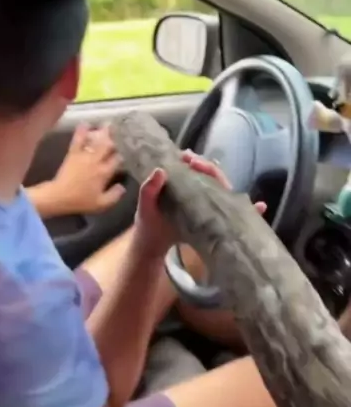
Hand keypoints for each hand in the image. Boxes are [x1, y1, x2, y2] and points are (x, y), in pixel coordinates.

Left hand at [51, 123, 125, 215]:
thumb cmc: (81, 201)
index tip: (124, 154)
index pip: (116, 160)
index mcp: (104, 172)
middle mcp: (96, 161)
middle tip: (120, 133)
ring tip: (109, 125)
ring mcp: (84, 155)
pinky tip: (85, 123)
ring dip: (103, 133)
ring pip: (96, 141)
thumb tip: (122, 186)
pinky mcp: (73, 153)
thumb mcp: (101, 204)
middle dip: (114, 140)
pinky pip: (78, 140)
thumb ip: (115, 195)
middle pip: (108, 146)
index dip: (121, 156)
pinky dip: (81, 131)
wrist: (59, 196)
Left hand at [133, 151, 266, 259]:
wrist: (150, 248)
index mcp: (185, 187)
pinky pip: (234, 216)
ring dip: (230, 187)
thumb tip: (160, 170)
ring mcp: (208, 208)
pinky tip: (261, 207)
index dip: (199, 162)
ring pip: (226, 193)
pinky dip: (251, 211)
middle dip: (211, 170)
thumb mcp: (145, 206)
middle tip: (199, 166)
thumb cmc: (148, 225)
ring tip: (230, 187)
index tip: (189, 158)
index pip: (199, 170)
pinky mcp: (214, 224)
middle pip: (214, 178)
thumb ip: (148, 190)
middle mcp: (200, 195)